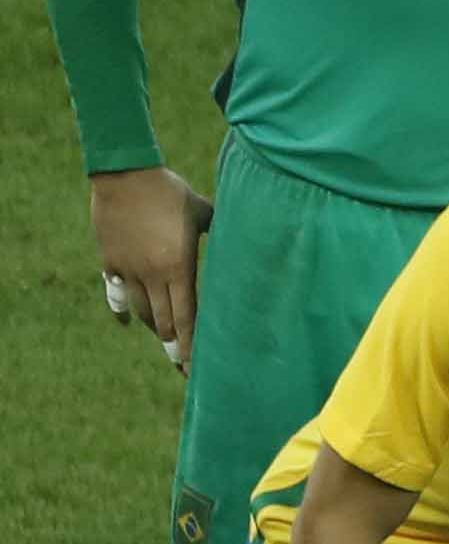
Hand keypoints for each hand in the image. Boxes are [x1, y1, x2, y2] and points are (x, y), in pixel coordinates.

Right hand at [89, 165, 210, 372]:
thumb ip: (220, 230)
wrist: (124, 175)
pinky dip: (123, 311)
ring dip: (154, 328)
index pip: (187, 317)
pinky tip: (127, 323)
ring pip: (141, 311)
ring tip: (165, 341)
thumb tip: (243, 235)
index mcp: (178, 267)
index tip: (193, 369)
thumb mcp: (203, 212)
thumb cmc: (170, 191)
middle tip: (183, 368)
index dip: (190, 346)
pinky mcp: (110, 262)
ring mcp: (128, 270)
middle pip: (164, 322)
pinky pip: (116, 295)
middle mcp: (152, 275)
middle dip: (174, 347)